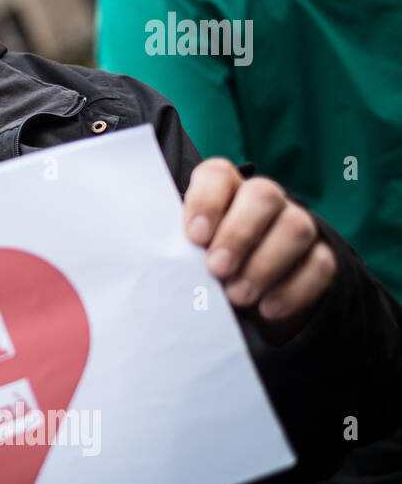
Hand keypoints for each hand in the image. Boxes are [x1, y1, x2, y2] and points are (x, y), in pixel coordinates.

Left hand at [184, 159, 336, 342]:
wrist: (245, 301)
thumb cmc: (202, 270)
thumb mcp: (185, 257)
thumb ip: (178, 250)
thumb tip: (163, 262)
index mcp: (223, 191)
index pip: (218, 174)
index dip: (206, 201)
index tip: (194, 237)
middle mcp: (264, 200)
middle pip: (263, 195)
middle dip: (238, 234)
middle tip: (216, 269)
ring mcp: (296, 224)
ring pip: (296, 228)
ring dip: (264, 265)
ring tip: (237, 296)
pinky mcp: (320, 256)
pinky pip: (320, 264)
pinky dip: (293, 290)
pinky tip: (267, 309)